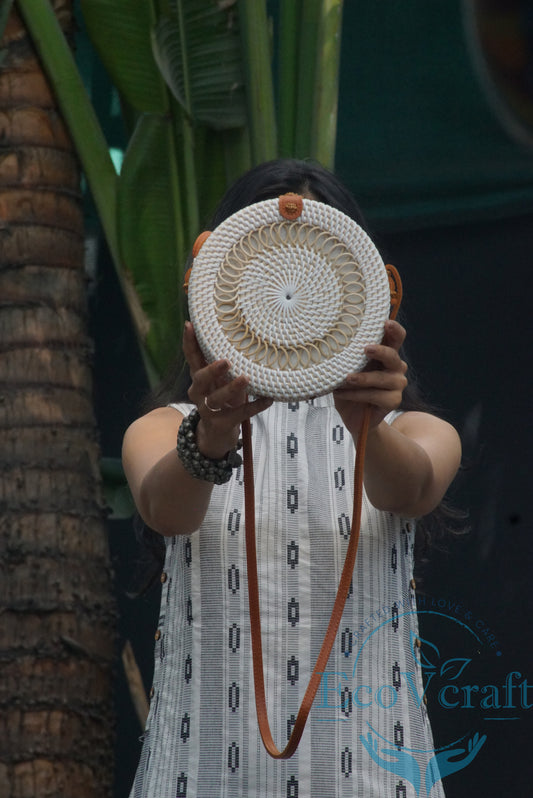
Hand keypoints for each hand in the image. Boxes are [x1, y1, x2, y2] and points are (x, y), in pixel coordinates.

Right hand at [183, 322, 271, 458]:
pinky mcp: (221, 424)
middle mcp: (199, 392)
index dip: (189, 342)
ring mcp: (208, 410)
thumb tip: (241, 333)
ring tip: (246, 379)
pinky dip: (255, 406)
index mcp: (198, 377)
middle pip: (200, 379)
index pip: (191, 357)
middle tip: (226, 361)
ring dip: (232, 388)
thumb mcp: (220, 380)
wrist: (216, 434)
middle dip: (212, 370)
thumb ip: (223, 363)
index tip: (190, 325)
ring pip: (217, 399)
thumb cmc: (221, 398)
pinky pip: (239, 414)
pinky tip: (268, 399)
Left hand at [332, 320, 407, 437]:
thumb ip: (346, 356)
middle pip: (392, 355)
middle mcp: (396, 367)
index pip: (396, 338)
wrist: (352, 416)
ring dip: (361, 378)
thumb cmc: (348, 387)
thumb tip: (329, 341)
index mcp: (386, 354)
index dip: (394, 329)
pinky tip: (341, 393)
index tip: (386, 322)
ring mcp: (397, 384)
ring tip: (346, 378)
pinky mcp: (394, 400)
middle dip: (380, 351)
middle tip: (365, 348)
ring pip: (381, 378)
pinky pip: (374, 395)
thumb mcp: (345, 369)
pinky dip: (355, 394)